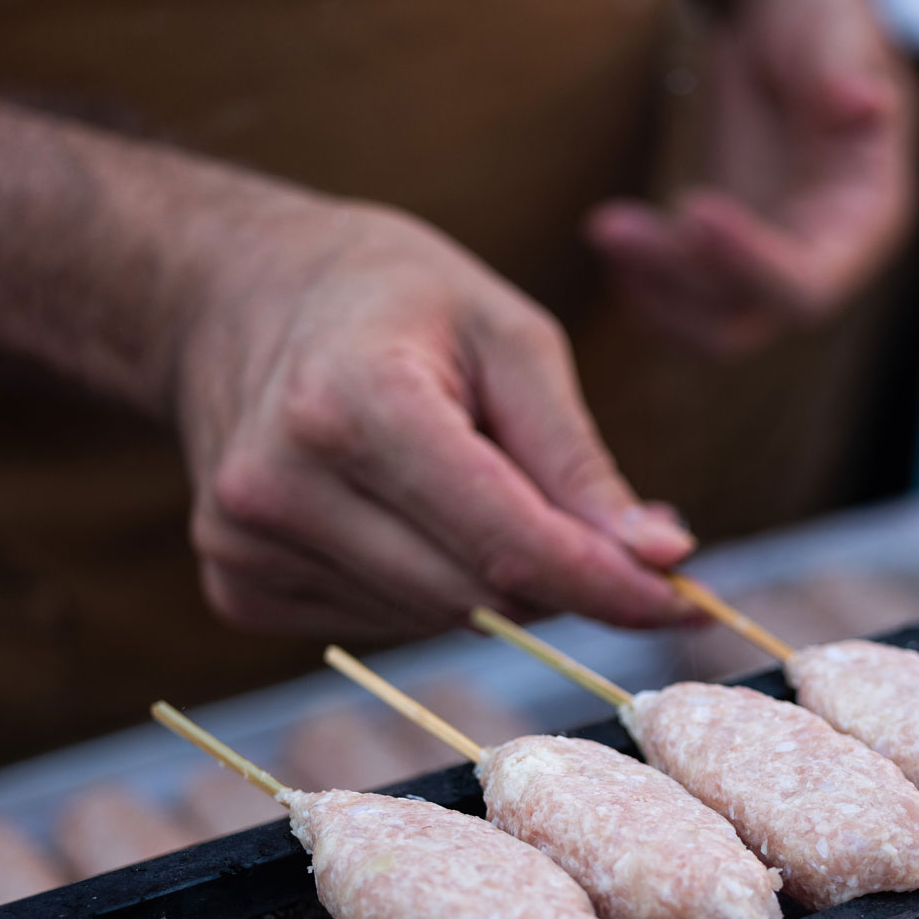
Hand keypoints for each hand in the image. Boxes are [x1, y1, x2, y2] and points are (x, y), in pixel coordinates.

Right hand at [169, 189, 697, 642]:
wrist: (233, 294)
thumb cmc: (392, 300)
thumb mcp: (508, 334)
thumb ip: (579, 458)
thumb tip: (659, 558)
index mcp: (355, 403)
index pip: (507, 542)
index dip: (607, 585)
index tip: (685, 601)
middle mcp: (282, 484)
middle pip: (476, 593)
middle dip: (559, 576)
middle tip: (599, 532)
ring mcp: (246, 545)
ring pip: (434, 619)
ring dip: (491, 581)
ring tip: (471, 482)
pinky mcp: (237, 586)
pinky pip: (381, 624)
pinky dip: (427, 586)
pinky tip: (404, 513)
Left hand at [587, 0, 914, 358]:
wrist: (788, 19)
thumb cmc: (821, 15)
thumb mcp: (834, 27)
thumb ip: (844, 68)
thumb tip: (865, 103)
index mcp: (869, 218)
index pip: (812, 281)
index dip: (752, 262)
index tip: (692, 208)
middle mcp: (825, 256)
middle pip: (751, 313)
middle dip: (680, 278)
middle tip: (610, 226)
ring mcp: (773, 261)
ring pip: (709, 320)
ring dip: (651, 286)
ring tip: (604, 227)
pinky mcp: (728, 254)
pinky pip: (684, 299)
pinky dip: (643, 281)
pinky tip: (611, 235)